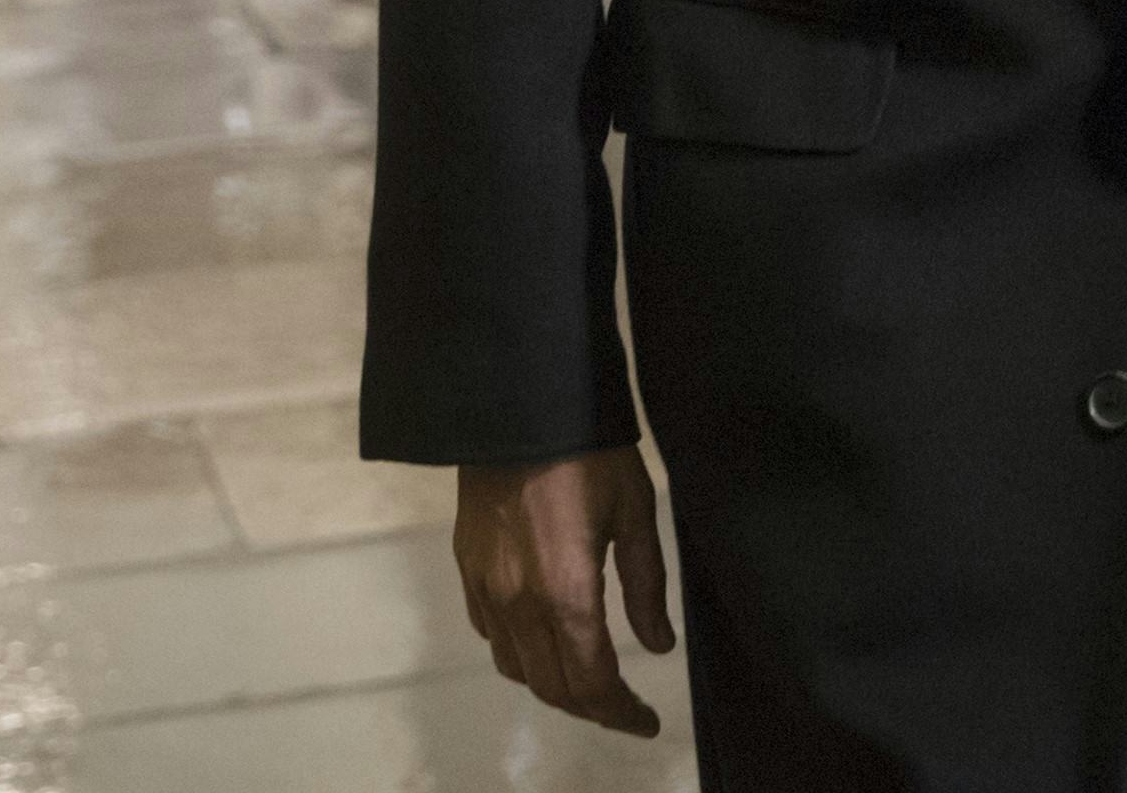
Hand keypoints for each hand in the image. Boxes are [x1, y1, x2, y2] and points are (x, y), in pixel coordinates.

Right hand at [452, 448, 673, 737]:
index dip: (620, 713)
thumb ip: (646, 586)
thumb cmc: (590, 452)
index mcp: (567, 592)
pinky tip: (544, 639)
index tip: (647, 721)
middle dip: (592, 708)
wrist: (518, 405)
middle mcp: (519, 602)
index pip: (592, 683)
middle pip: (552, 687)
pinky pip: (490, 634)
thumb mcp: (636, 512)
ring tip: (589, 680)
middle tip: (625, 709)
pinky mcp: (467, 569)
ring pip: (516, 668)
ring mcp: (487, 587)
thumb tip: (658, 646)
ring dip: (553, 685)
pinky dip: (519, 653)